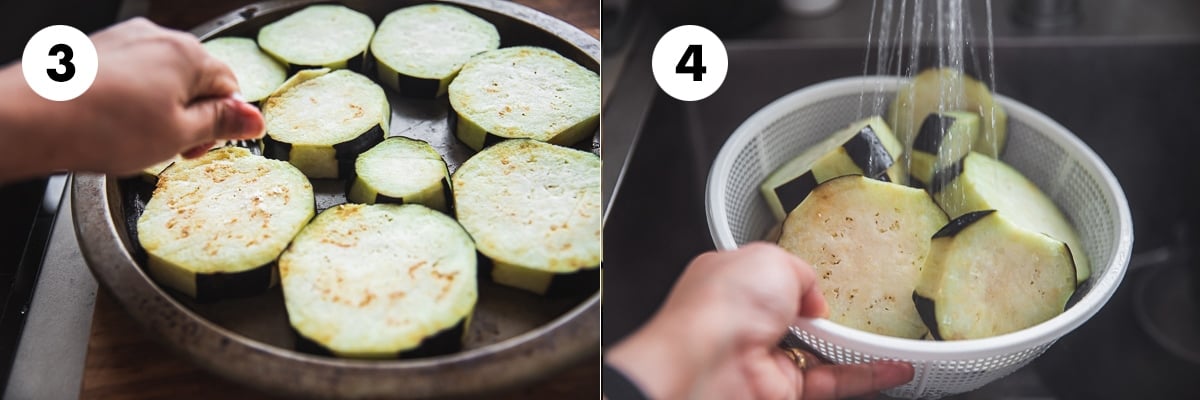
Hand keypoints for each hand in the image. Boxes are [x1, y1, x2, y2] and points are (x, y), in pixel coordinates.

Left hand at [0, 17, 262, 181]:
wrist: (30, 119)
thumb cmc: (102, 126)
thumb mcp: (178, 136)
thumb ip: (221, 124)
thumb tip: (253, 119)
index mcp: (187, 54)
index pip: (229, 86)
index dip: (221, 121)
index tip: (202, 145)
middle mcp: (155, 38)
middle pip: (194, 79)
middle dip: (189, 114)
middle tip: (170, 148)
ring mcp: (121, 41)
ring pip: (159, 78)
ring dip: (158, 109)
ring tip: (135, 140)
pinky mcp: (93, 52)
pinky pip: (128, 76)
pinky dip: (127, 101)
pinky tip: (111, 127)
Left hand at [606, 242, 913, 398]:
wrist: (703, 363)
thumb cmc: (719, 306)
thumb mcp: (771, 259)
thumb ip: (801, 273)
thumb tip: (816, 298)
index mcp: (731, 279)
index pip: (769, 273)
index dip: (796, 273)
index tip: (828, 272)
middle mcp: (744, 319)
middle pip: (794, 315)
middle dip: (825, 310)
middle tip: (864, 302)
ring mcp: (763, 356)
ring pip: (819, 351)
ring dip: (855, 345)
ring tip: (892, 333)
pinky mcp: (781, 389)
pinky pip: (832, 381)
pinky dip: (866, 376)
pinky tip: (894, 367)